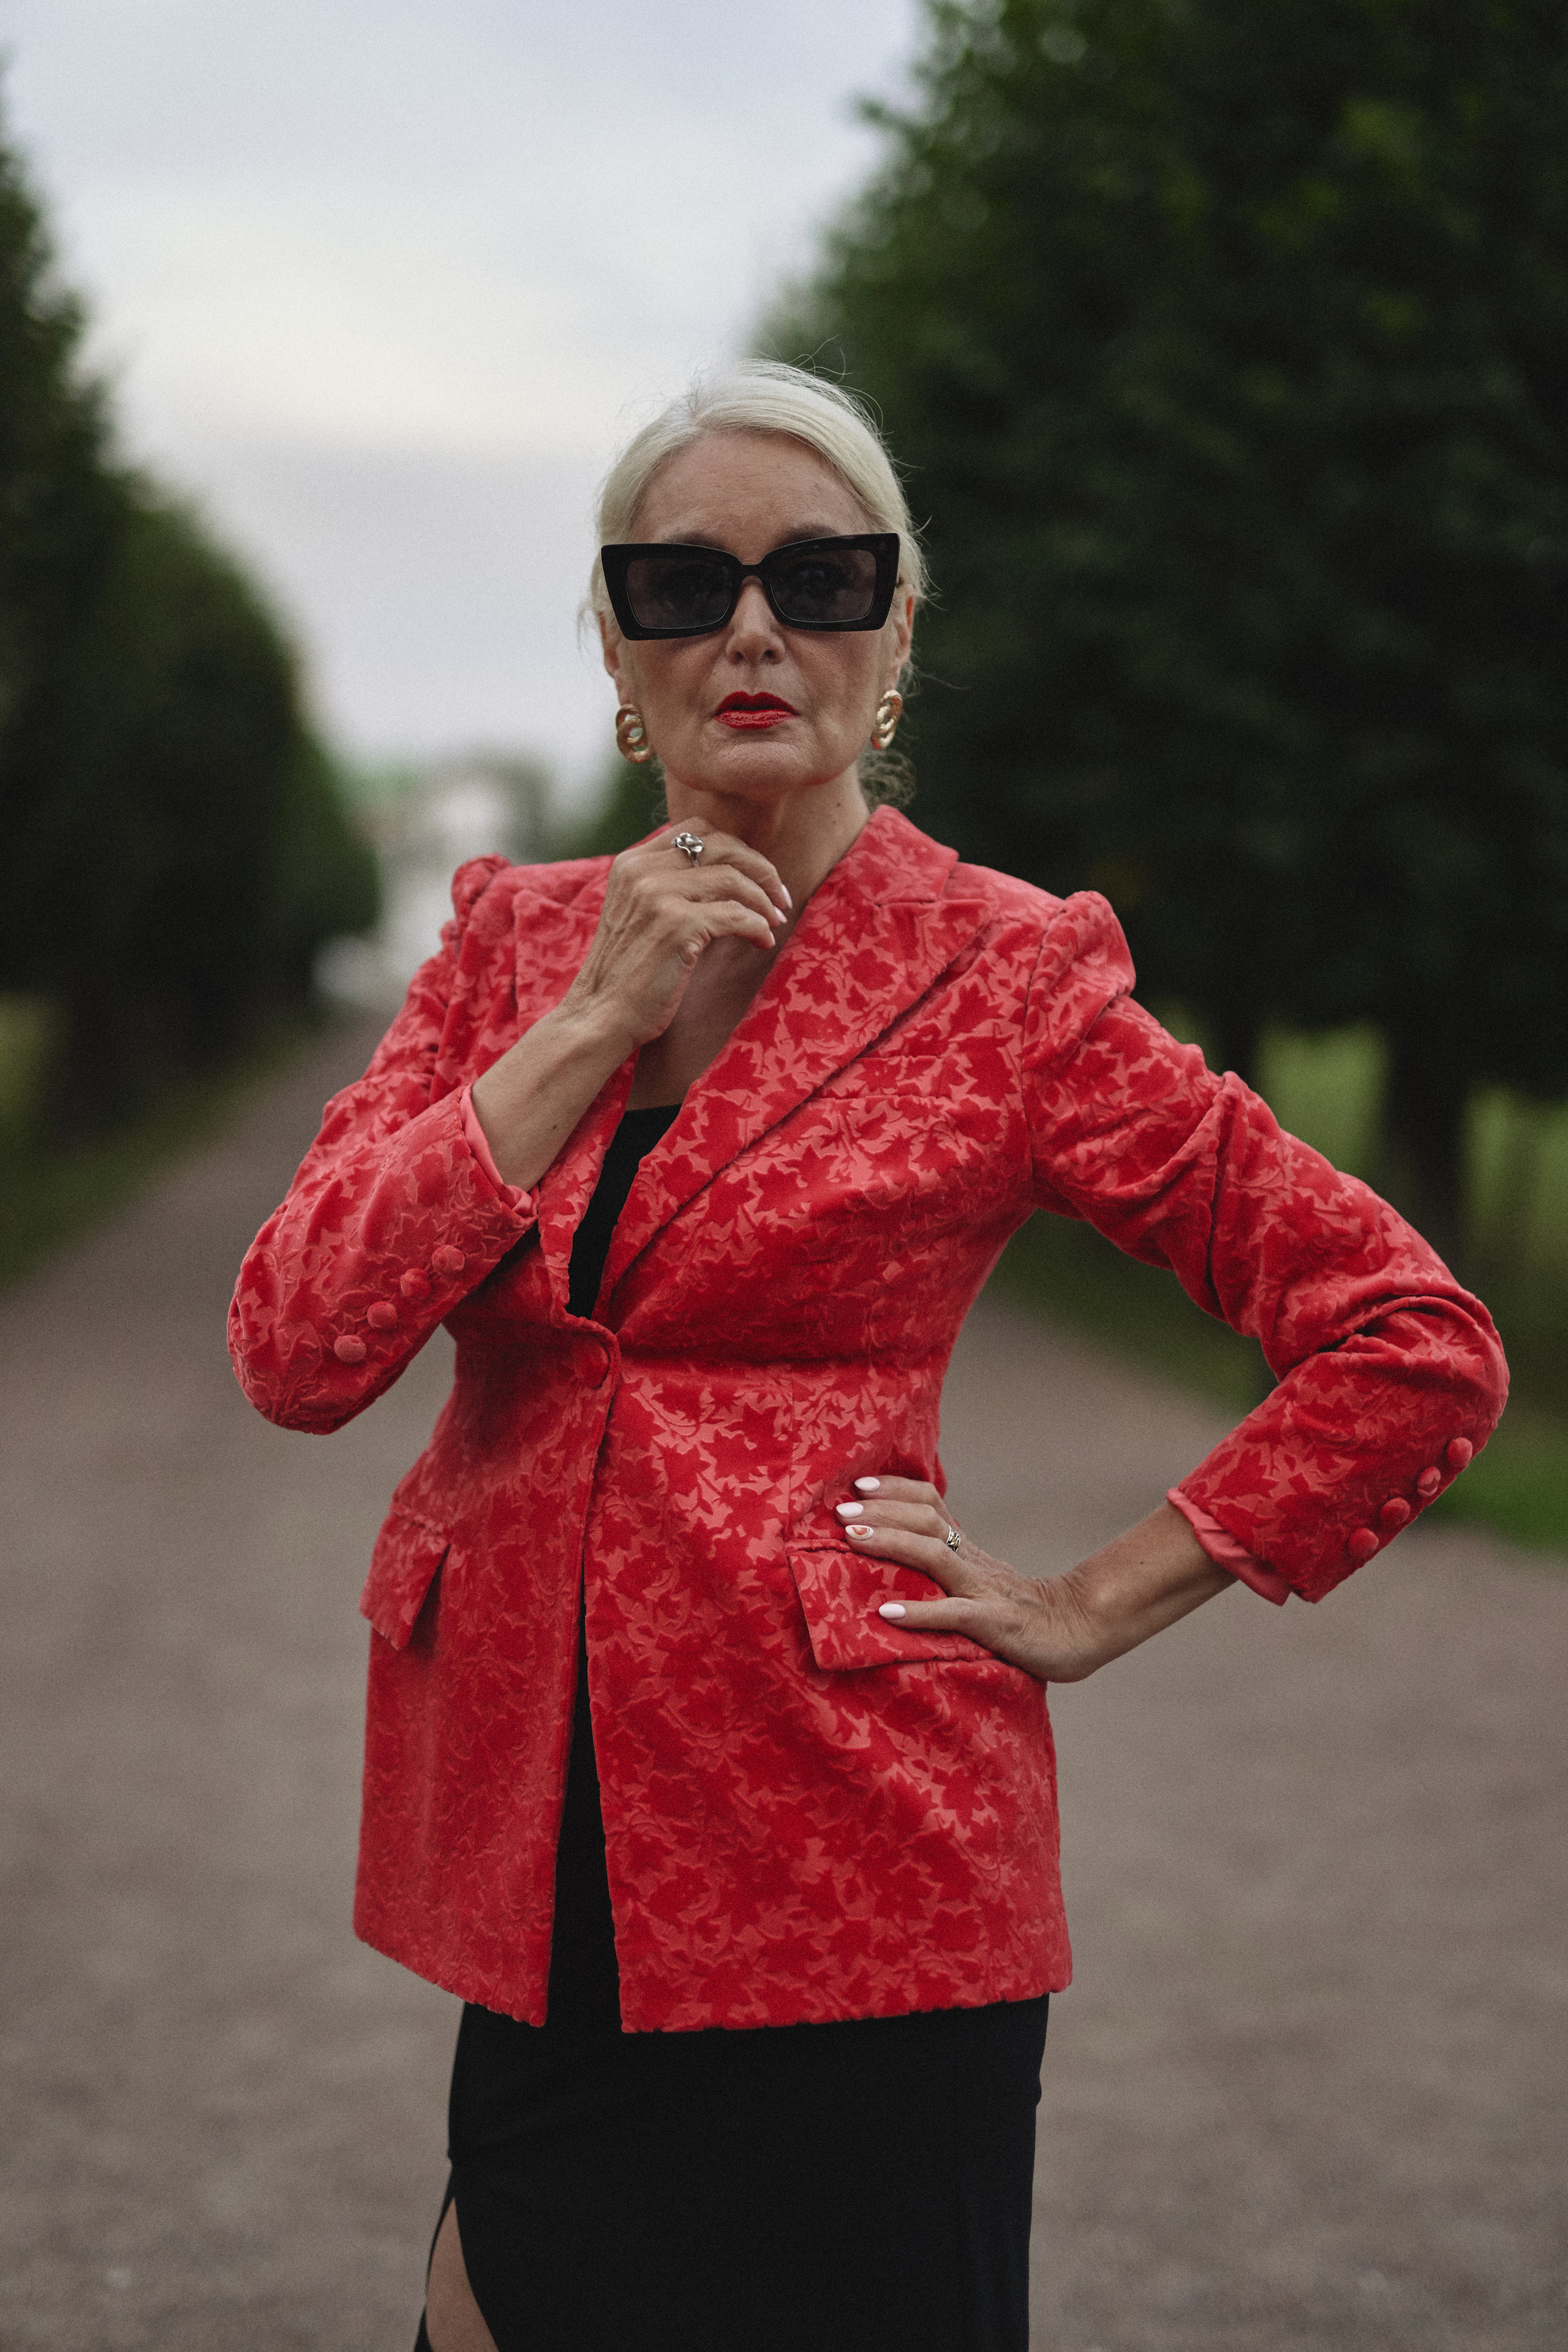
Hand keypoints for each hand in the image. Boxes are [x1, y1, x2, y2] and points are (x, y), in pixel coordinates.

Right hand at [559, 826, 791, 1054]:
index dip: (736, 848)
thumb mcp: (638, 914)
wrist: (600, 1017)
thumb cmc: (626, 975)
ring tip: (775, 921)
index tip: (755, 875)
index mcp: (632, 863)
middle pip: (721, 846)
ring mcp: (657, 895)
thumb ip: (669, 887)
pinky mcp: (676, 925)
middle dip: (760, 868)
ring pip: (733, 878)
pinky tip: (762, 942)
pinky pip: (736, 915)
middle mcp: (642, 871)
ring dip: (764, 901)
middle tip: (779, 896)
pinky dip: (758, 927)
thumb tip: (729, 876)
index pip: (696, 829)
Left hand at [833, 1481, 1234, 1682]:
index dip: (894, 1490)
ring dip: (890, 1543)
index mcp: (968, 1550)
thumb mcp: (980, 1582)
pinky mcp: (996, 1625)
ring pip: (934, 1556)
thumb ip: (946, 1569)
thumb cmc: (1024, 1612)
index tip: (858, 1485)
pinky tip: (888, 1613)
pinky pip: (955, 1615)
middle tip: (840, 1509)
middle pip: (925, 1520)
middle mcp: (973, 1562)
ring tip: (851, 1539)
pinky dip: (920, 1612)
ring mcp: (985, 1591)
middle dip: (880, 1511)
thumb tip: (897, 1557)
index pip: (930, 1503)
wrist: (1084, 1631)